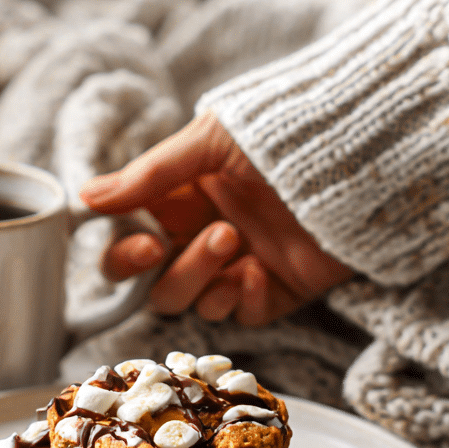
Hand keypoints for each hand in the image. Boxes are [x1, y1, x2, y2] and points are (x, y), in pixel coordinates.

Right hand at [80, 112, 352, 325]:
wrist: (363, 151)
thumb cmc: (284, 133)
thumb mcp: (209, 141)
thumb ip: (147, 176)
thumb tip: (85, 197)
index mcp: (183, 196)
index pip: (131, 240)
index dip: (125, 252)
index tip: (143, 243)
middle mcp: (206, 232)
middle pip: (156, 283)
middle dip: (165, 269)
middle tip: (184, 244)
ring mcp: (242, 264)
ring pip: (193, 302)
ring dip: (203, 277)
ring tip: (234, 239)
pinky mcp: (278, 290)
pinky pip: (241, 314)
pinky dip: (242, 299)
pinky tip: (260, 271)